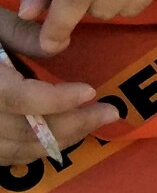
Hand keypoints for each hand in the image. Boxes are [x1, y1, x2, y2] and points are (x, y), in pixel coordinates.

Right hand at [0, 8, 111, 159]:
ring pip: (18, 149)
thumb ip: (22, 35)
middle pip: (25, 130)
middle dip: (73, 124)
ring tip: (92, 123)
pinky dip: (35, 150)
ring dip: (60, 140)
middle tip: (110, 112)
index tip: (90, 91)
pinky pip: (4, 157)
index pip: (19, 98)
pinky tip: (60, 136)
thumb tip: (61, 45)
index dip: (56, 100)